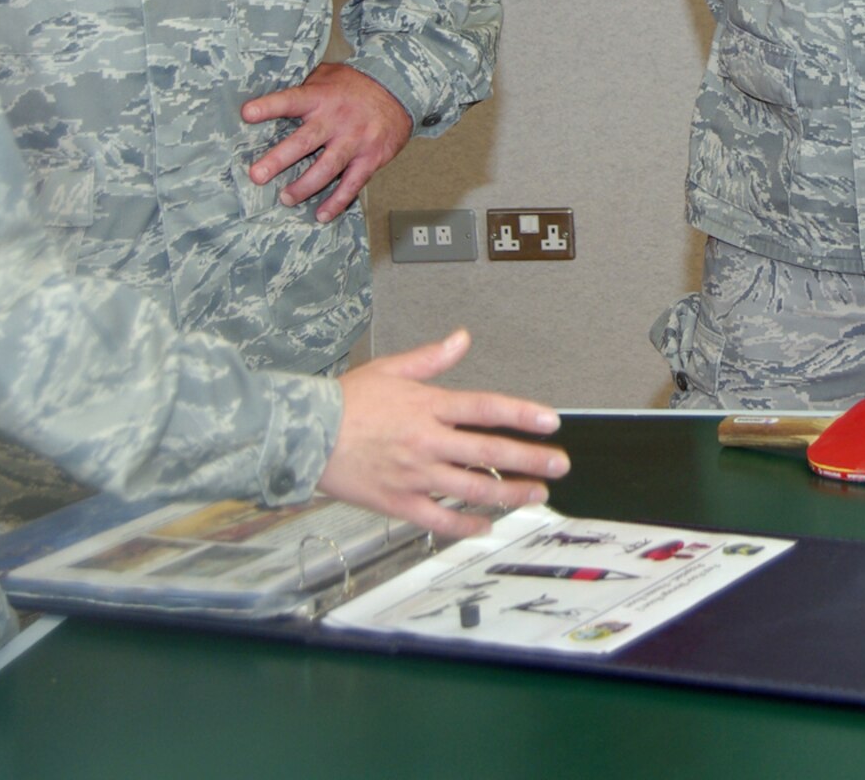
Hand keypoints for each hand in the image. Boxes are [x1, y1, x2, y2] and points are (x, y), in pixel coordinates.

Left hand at [242, 62, 414, 220]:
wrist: (399, 89)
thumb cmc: (356, 84)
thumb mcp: (329, 74)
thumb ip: (305, 87)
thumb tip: (273, 100)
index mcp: (320, 96)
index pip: (291, 100)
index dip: (269, 106)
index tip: (247, 114)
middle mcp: (336, 119)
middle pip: (304, 141)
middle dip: (279, 159)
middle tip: (257, 175)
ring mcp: (354, 140)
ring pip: (327, 168)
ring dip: (304, 186)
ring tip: (285, 198)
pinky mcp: (369, 158)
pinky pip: (352, 184)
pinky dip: (337, 201)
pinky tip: (322, 214)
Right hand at [319, 329, 569, 539]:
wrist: (305, 433)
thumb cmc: (345, 401)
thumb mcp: (390, 368)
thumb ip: (431, 358)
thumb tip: (461, 339)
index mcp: (427, 406)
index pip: (486, 408)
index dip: (522, 415)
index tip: (550, 422)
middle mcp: (427, 441)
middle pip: (489, 452)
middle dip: (530, 459)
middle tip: (558, 465)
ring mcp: (416, 475)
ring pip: (473, 488)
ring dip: (510, 493)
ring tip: (535, 494)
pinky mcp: (400, 502)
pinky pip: (441, 519)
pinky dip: (466, 524)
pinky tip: (485, 525)